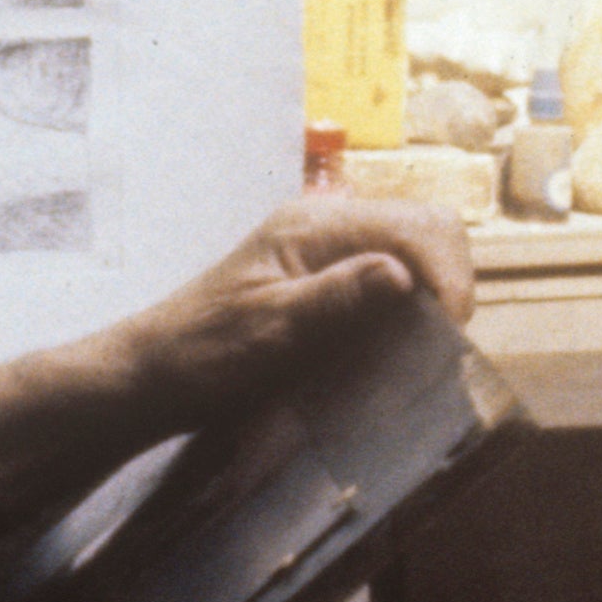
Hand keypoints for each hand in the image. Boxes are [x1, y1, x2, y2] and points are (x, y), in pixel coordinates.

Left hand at [95, 197, 473, 435]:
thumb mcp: (272, 333)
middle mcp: (325, 225)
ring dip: (431, 293)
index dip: (449, 275)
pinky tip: (396, 342)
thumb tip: (406, 273)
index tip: (451, 333)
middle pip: (423, 228)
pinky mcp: (321, 276)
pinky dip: (407, 304)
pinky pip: (385, 274)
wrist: (151, 376)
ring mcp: (324, 249)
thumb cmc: (203, 358)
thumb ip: (338, 299)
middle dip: (449, 279)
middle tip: (444, 343)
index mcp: (315, 226)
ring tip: (426, 346)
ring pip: (410, 251)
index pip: (416, 226)